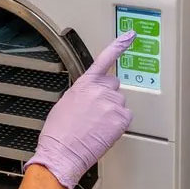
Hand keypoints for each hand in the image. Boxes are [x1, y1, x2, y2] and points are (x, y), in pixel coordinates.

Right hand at [23, 31, 136, 188]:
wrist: (62, 152)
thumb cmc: (59, 133)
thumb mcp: (65, 103)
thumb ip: (82, 93)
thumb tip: (90, 96)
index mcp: (84, 83)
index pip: (105, 59)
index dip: (119, 46)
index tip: (130, 36)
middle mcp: (100, 90)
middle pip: (114, 87)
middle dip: (107, 97)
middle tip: (95, 113)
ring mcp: (112, 104)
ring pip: (119, 104)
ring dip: (111, 112)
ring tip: (95, 126)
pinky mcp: (121, 119)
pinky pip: (125, 118)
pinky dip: (117, 124)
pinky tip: (103, 131)